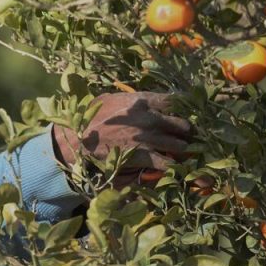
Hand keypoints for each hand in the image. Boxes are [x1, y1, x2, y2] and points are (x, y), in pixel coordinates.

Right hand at [52, 91, 191, 176]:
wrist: (79, 138)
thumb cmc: (92, 116)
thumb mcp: (111, 99)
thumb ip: (132, 98)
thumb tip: (146, 99)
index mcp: (142, 100)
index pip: (175, 101)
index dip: (183, 109)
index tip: (184, 114)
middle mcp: (149, 118)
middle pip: (184, 124)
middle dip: (186, 132)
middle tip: (184, 137)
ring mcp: (148, 138)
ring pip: (181, 145)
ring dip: (180, 150)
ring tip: (177, 153)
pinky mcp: (144, 156)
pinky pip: (169, 164)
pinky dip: (173, 167)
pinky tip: (171, 167)